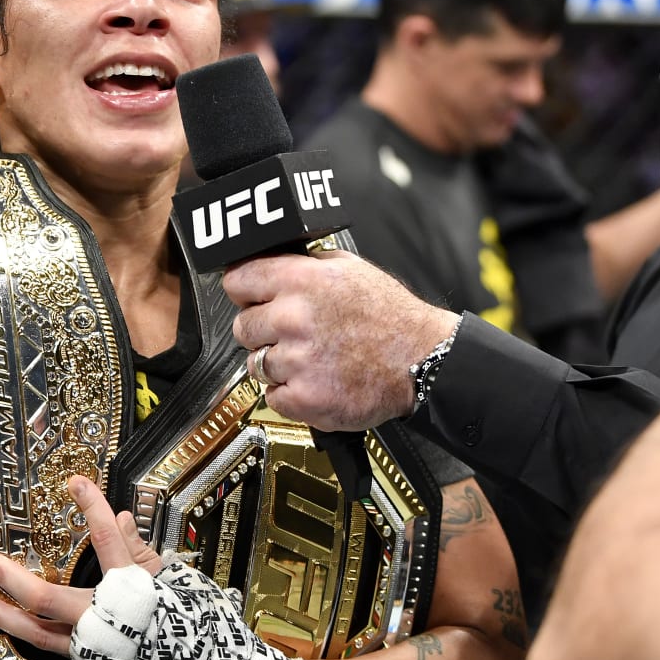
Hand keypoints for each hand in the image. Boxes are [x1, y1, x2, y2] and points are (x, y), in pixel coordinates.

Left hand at [0, 474, 163, 653]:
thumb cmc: (174, 615)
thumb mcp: (162, 575)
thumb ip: (135, 546)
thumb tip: (118, 516)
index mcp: (130, 588)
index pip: (109, 541)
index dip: (93, 510)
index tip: (76, 483)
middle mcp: (103, 618)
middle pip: (49, 599)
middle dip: (12, 580)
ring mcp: (90, 644)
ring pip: (38, 632)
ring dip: (5, 615)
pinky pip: (47, 647)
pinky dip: (24, 635)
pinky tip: (6, 623)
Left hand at [222, 251, 459, 429]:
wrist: (423, 361)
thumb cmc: (390, 317)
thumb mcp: (349, 268)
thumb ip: (305, 265)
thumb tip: (272, 262)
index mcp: (300, 281)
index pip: (236, 281)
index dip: (245, 291)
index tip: (251, 299)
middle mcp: (292, 318)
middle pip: (241, 326)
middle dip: (263, 331)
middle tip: (293, 334)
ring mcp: (296, 360)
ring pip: (255, 363)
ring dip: (278, 364)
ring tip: (311, 358)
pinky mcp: (303, 398)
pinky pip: (272, 396)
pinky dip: (290, 393)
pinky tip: (315, 380)